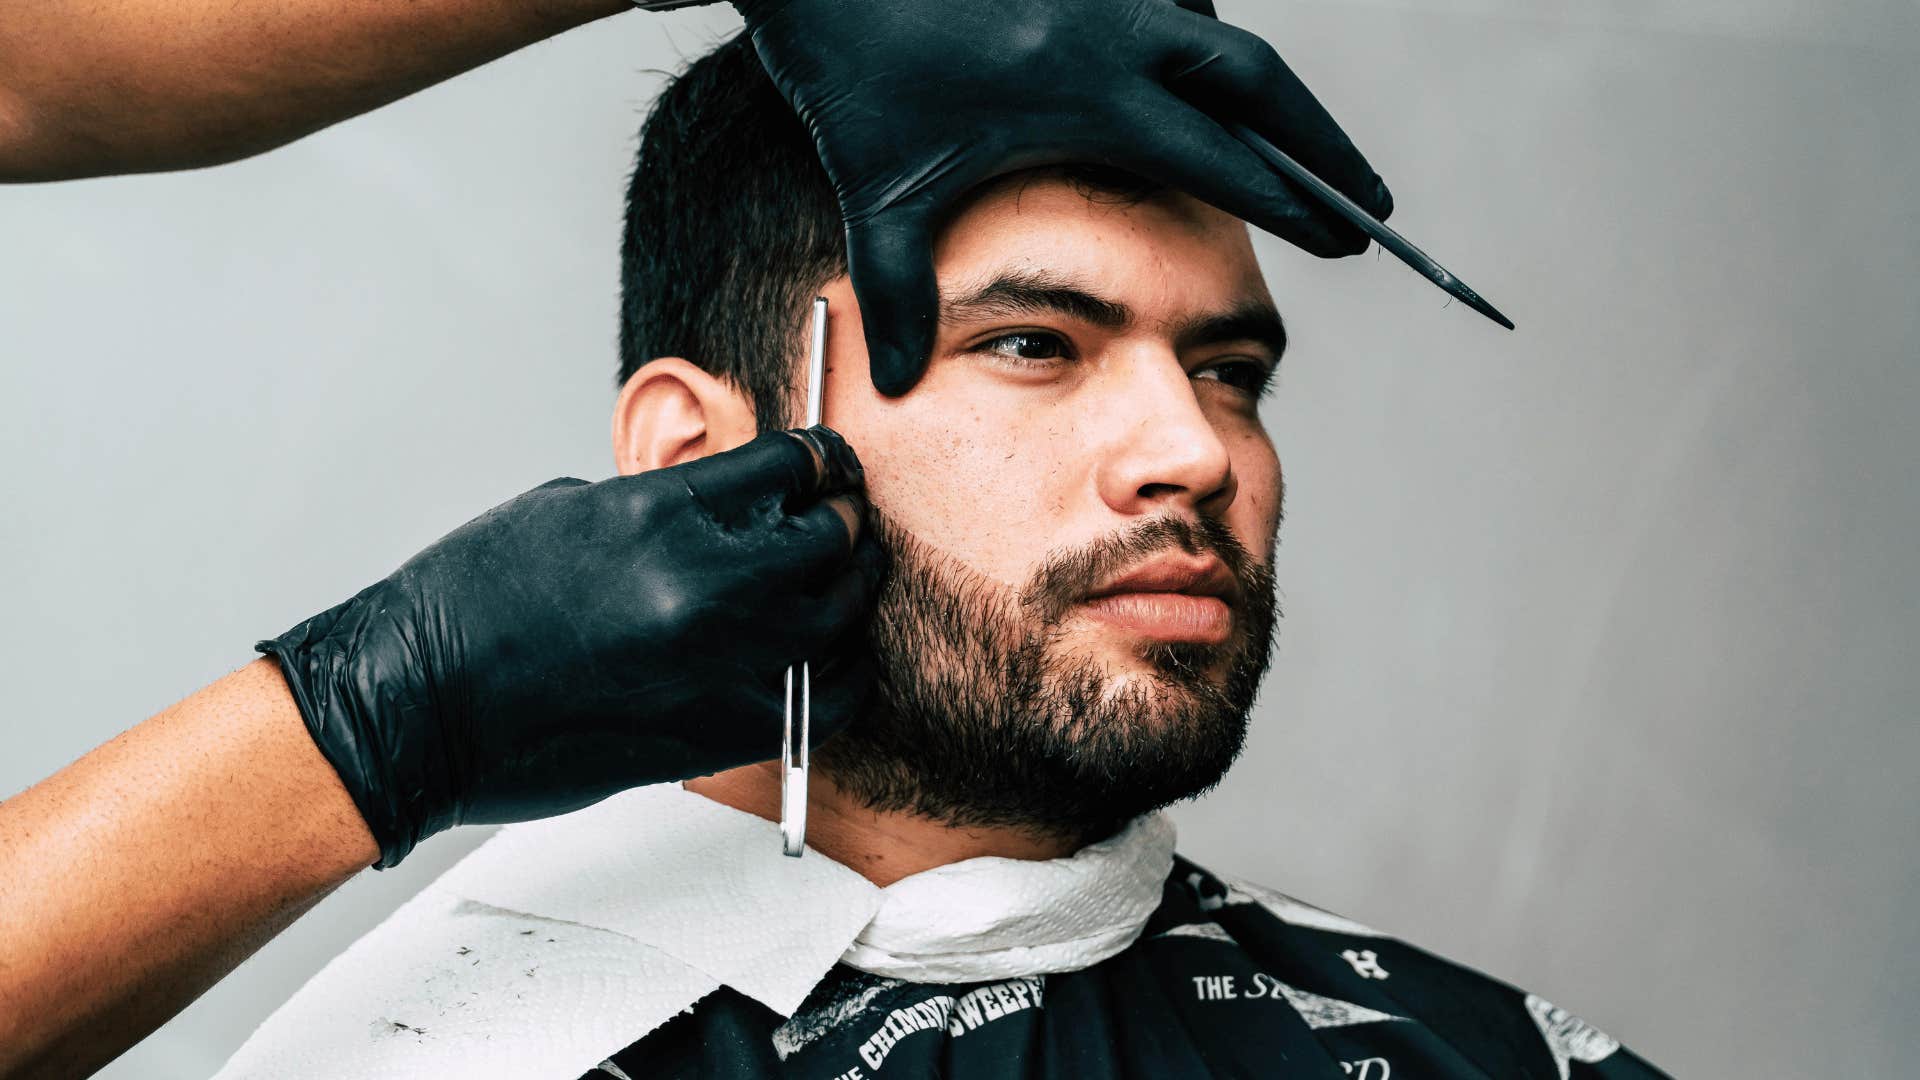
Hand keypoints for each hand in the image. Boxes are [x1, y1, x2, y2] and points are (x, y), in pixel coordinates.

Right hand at [259, 427, 884, 867]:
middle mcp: (708, 582)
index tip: (829, 466)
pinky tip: (835, 656)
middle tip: (845, 518)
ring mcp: (726, 661)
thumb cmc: (470, 607)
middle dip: (843, 518)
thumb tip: (721, 509)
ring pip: (843, 612)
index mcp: (662, 510)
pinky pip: (833, 697)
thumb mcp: (570, 511)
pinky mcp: (728, 732)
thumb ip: (662, 505)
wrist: (420, 706)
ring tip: (848, 577)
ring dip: (850, 588)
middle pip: (831, 534)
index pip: (791, 464)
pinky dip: (846, 671)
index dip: (822, 460)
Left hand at [734, 0, 1392, 395]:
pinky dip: (1205, 48)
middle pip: (1257, 80)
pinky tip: (1206, 87)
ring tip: (1310, 152)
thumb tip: (892, 384)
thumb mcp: (877, 189)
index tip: (1349, 239)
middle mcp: (1113, 27)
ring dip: (1269, 93)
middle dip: (1324, 143)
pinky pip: (1173, 6)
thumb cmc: (846, 72)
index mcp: (1089, 90)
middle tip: (1375, 203)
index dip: (1293, 199)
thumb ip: (899, 289)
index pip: (1223, 153)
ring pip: (1219, 33)